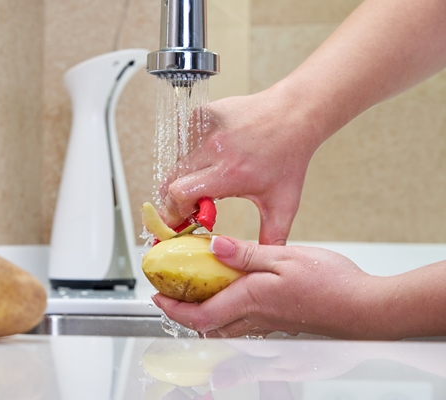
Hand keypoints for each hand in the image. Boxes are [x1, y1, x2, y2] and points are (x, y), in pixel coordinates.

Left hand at [152, 236, 377, 338]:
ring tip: (196, 290)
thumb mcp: (286, 257)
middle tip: (171, 293)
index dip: (174, 309)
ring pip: (225, 326)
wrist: (365, 307)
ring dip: (204, 312)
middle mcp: (256, 316)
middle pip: (208, 325)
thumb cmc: (332, 284)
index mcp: (251, 299)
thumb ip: (247, 253)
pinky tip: (234, 292)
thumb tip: (214, 247)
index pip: (201, 314)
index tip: (157, 297)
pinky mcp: (282, 322)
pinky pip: (244, 323)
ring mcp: (270, 322)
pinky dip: (227, 311)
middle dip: (184, 312)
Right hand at [158, 93, 321, 244]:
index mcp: (230, 173)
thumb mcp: (283, 204)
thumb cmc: (289, 158)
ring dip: (185, 176)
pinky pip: (184, 141)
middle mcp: (215, 148)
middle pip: (171, 180)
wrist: (294, 115)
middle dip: (175, 199)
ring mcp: (207, 128)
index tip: (176, 223)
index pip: (180, 194)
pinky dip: (191, 154)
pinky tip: (210, 157)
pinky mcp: (202, 113)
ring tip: (205, 181)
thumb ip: (271, 238)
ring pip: (177, 161)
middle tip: (188, 207)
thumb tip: (260, 267)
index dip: (173, 211)